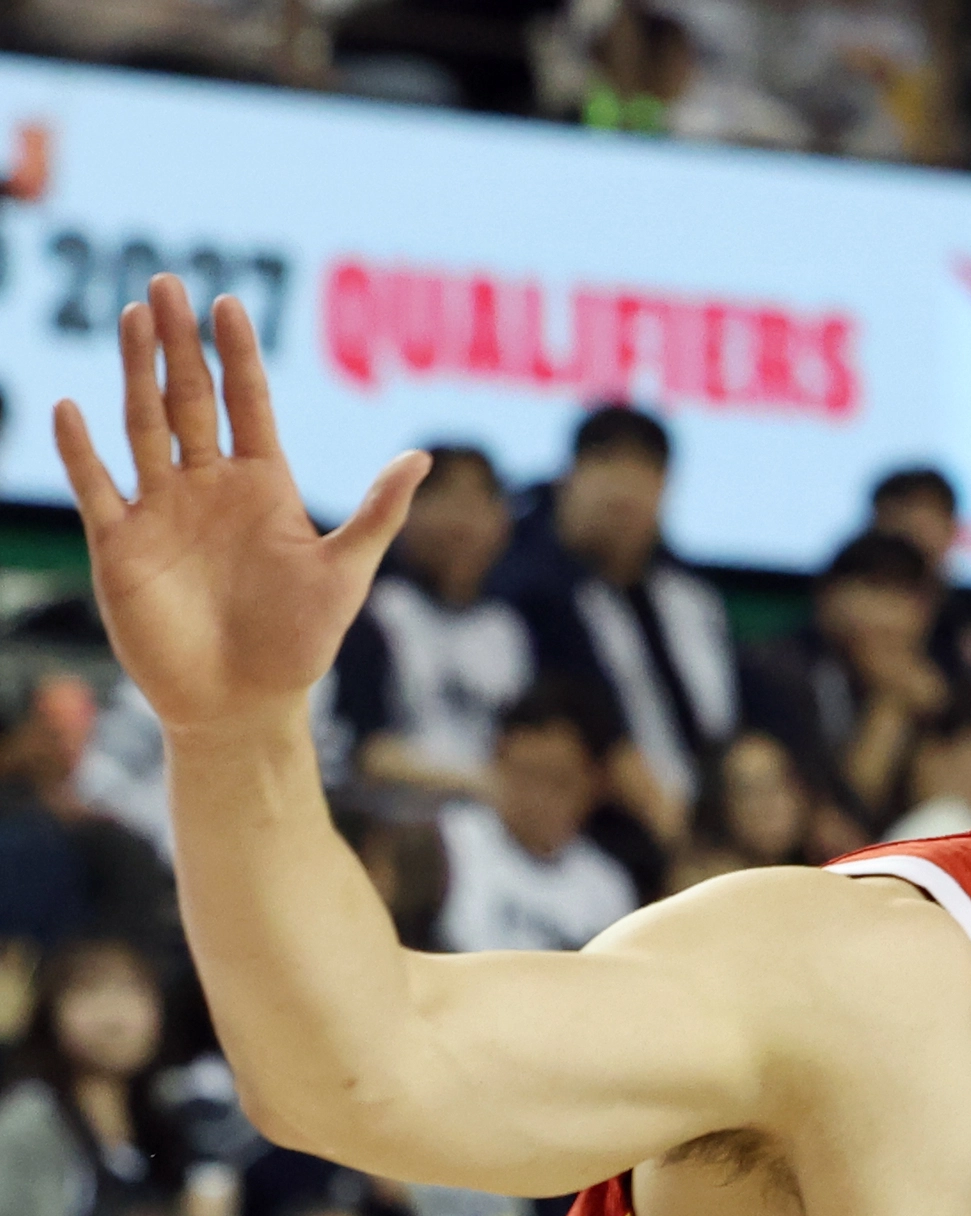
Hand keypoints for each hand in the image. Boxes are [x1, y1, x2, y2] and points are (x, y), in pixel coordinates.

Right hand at [56, 277, 425, 738]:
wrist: (244, 703)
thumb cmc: (299, 643)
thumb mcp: (345, 571)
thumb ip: (378, 511)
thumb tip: (423, 454)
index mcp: (261, 485)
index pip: (247, 403)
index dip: (238, 355)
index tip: (228, 303)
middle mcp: (207, 486)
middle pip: (188, 399)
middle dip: (179, 343)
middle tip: (166, 282)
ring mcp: (161, 510)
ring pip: (142, 425)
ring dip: (136, 373)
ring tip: (132, 317)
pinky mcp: (121, 544)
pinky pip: (97, 487)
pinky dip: (82, 451)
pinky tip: (73, 409)